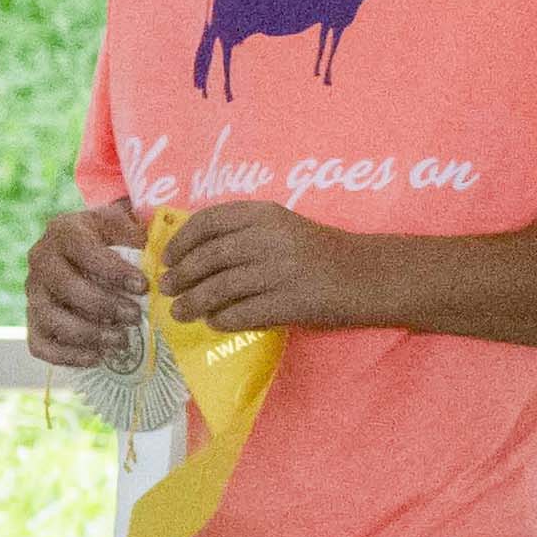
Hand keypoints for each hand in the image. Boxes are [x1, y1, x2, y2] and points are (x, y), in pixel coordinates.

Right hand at [26, 201, 153, 368]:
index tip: (143, 287)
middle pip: (63, 285)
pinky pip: (40, 343)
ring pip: (49, 317)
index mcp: (63, 231)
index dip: (112, 270)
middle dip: (102, 304)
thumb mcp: (126, 228)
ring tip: (121, 341)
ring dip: (87, 333)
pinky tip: (97, 357)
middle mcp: (41, 259)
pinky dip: (67, 355)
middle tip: (135, 316)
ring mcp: (33, 292)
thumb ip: (139, 243)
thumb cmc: (114, 240)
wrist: (89, 247)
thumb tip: (159, 271)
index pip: (82, 249)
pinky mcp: (33, 319)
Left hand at [157, 198, 368, 336]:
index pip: (207, 222)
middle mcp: (270, 238)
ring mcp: (281, 270)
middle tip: (166, 289)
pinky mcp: (291, 302)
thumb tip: (186, 256)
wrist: (370, 275)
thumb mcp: (282, 228)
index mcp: (264, 214)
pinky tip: (215, 322)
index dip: (180, 241)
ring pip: (219, 288)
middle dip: (180, 277)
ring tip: (179, 312)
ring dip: (192, 303)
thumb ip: (241, 234)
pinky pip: (242, 313)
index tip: (166, 258)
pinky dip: (222, 319)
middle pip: (207, 258)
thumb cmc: (319, 252)